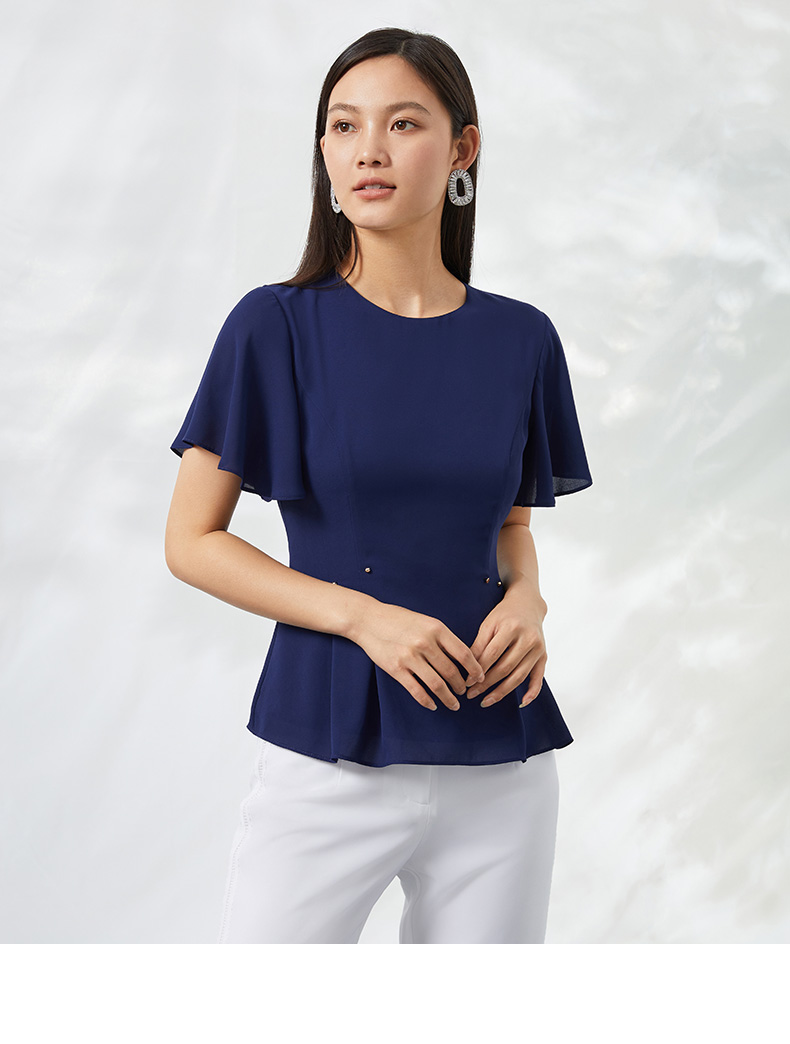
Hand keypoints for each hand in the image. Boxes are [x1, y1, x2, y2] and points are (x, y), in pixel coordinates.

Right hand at [349, 601, 484, 711]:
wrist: (369, 619)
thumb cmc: (399, 620)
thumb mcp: (426, 622)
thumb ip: (443, 638)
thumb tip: (463, 659)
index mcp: (436, 629)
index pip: (463, 653)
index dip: (474, 669)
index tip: (479, 678)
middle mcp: (424, 643)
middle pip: (451, 671)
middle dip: (461, 686)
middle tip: (464, 692)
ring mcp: (409, 657)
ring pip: (436, 684)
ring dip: (448, 698)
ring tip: (453, 704)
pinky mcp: (396, 669)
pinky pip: (416, 690)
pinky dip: (427, 701)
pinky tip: (433, 705)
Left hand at [465, 587, 547, 708]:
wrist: (528, 605)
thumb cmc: (504, 615)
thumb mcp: (488, 624)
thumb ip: (479, 645)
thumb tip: (468, 670)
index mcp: (512, 628)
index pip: (493, 654)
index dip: (478, 670)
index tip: (467, 682)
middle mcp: (528, 639)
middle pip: (505, 667)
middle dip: (487, 683)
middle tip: (472, 694)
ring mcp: (538, 649)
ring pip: (519, 676)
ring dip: (502, 692)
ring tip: (486, 701)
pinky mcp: (543, 656)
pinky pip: (538, 677)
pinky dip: (532, 692)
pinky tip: (522, 703)